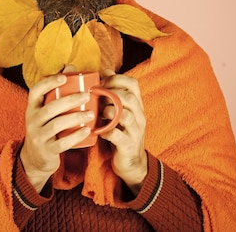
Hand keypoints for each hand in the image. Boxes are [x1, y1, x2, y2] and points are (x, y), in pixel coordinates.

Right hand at [20, 67, 93, 191]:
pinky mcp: (46, 150)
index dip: (48, 83)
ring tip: (91, 113)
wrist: (35, 158)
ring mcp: (38, 136)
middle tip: (87, 95)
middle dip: (70, 100)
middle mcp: (32, 120)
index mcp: (32, 107)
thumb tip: (71, 66)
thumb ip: (57, 91)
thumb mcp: (46, 110)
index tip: (64, 78)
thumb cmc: (46, 127)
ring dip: (75, 118)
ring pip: (56, 125)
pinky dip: (75, 136)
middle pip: (50, 108)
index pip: (36, 91)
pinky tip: (87, 130)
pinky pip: (61, 143)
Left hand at [99, 69, 147, 194]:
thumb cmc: (122, 132)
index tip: (102, 81)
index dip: (117, 78)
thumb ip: (114, 93)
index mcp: (136, 105)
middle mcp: (138, 116)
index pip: (133, 84)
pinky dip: (106, 132)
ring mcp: (135, 131)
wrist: (132, 163)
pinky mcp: (128, 145)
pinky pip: (117, 135)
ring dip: (109, 111)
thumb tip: (106, 71)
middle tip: (97, 96)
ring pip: (125, 115)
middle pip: (129, 97)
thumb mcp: (120, 111)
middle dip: (110, 93)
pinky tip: (99, 131)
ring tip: (101, 113)